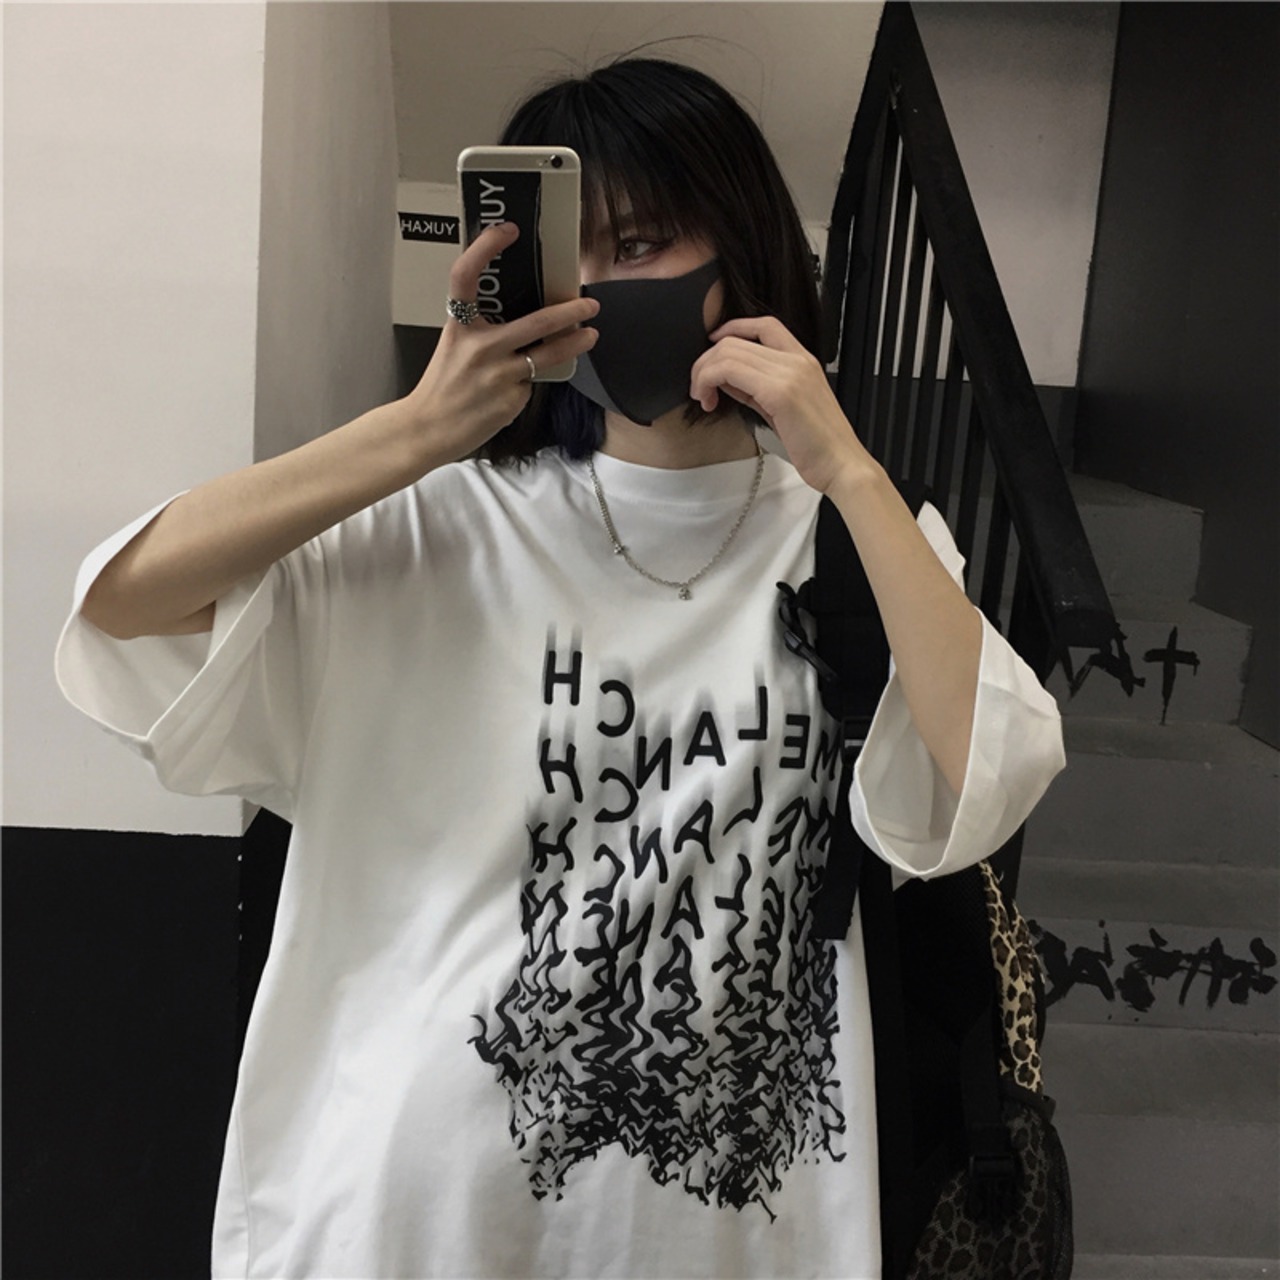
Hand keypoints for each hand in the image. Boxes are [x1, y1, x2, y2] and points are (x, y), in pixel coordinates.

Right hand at [399, 222, 598, 464]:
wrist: (428, 428)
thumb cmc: (443, 386)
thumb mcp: (454, 347)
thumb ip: (483, 331)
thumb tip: (526, 321)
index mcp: (459, 326)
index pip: (466, 276)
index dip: (485, 248)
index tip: (507, 230)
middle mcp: (479, 346)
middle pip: (536, 322)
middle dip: (569, 310)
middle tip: (589, 303)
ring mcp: (498, 374)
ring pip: (548, 354)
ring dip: (575, 342)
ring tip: (590, 334)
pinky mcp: (510, 399)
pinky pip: (532, 382)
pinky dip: (530, 381)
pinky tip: (518, 387)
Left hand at [689, 316, 871, 495]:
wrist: (842, 465)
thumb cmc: (817, 446)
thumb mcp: (784, 409)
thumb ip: (757, 389)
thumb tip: (726, 379)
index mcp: (803, 361)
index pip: (763, 325)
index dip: (731, 329)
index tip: (711, 347)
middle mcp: (797, 360)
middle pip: (736, 340)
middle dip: (707, 361)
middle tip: (699, 387)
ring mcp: (790, 373)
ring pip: (728, 353)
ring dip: (704, 373)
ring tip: (703, 397)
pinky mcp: (780, 392)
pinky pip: (731, 372)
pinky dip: (710, 381)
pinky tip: (710, 402)